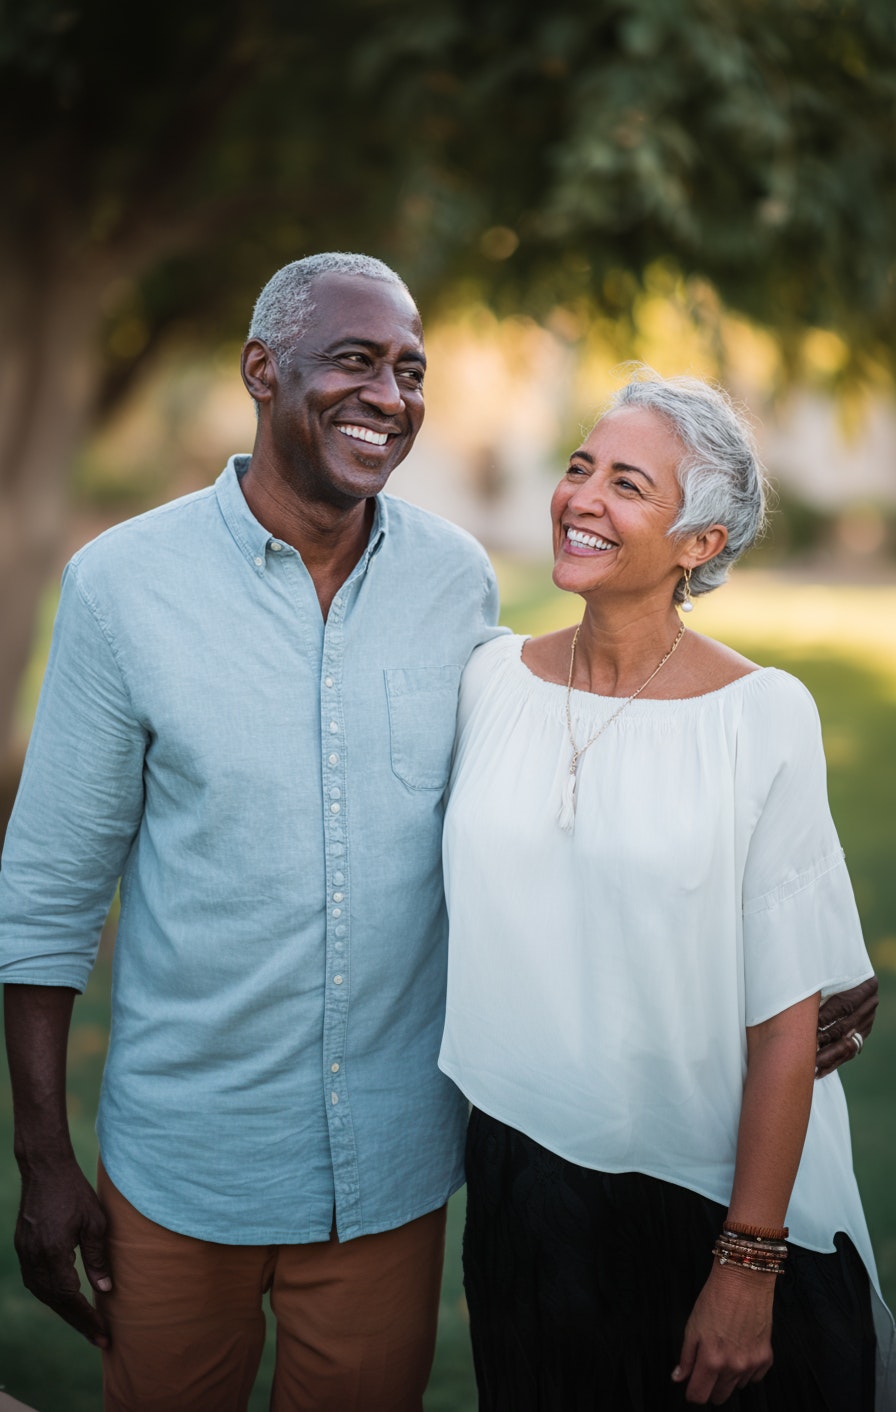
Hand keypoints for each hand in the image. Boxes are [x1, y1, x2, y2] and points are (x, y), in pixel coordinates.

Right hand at [14, 1158, 111, 1346]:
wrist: (45, 1168)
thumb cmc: (74, 1190)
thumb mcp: (95, 1221)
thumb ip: (97, 1258)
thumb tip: (105, 1289)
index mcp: (53, 1253)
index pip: (69, 1297)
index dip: (87, 1318)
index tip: (104, 1334)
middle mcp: (34, 1258)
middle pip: (55, 1302)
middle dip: (78, 1322)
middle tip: (101, 1338)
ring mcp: (25, 1254)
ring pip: (44, 1294)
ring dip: (65, 1310)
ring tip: (87, 1323)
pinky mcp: (23, 1248)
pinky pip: (37, 1281)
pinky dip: (53, 1295)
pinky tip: (67, 1300)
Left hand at [671, 1261, 774, 1403]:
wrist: (744, 1280)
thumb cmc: (716, 1298)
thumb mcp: (692, 1326)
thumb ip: (686, 1357)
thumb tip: (679, 1378)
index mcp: (711, 1359)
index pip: (698, 1395)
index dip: (692, 1392)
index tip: (691, 1385)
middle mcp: (733, 1366)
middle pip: (718, 1397)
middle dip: (709, 1387)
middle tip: (707, 1367)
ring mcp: (752, 1363)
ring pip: (736, 1387)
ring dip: (729, 1377)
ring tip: (725, 1350)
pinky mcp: (766, 1358)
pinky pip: (754, 1377)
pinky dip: (746, 1369)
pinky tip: (740, 1349)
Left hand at [815, 976, 877, 1078]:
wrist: (847, 976)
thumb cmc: (826, 973)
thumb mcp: (826, 975)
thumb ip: (817, 985)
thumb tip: (793, 993)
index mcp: (865, 986)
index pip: (845, 1004)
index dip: (827, 1015)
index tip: (810, 1024)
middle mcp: (870, 1006)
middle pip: (846, 1026)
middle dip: (825, 1039)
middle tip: (807, 1048)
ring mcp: (867, 1023)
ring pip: (849, 1045)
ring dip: (828, 1056)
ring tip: (811, 1065)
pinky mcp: (862, 1036)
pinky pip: (848, 1054)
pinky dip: (832, 1063)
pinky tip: (817, 1072)